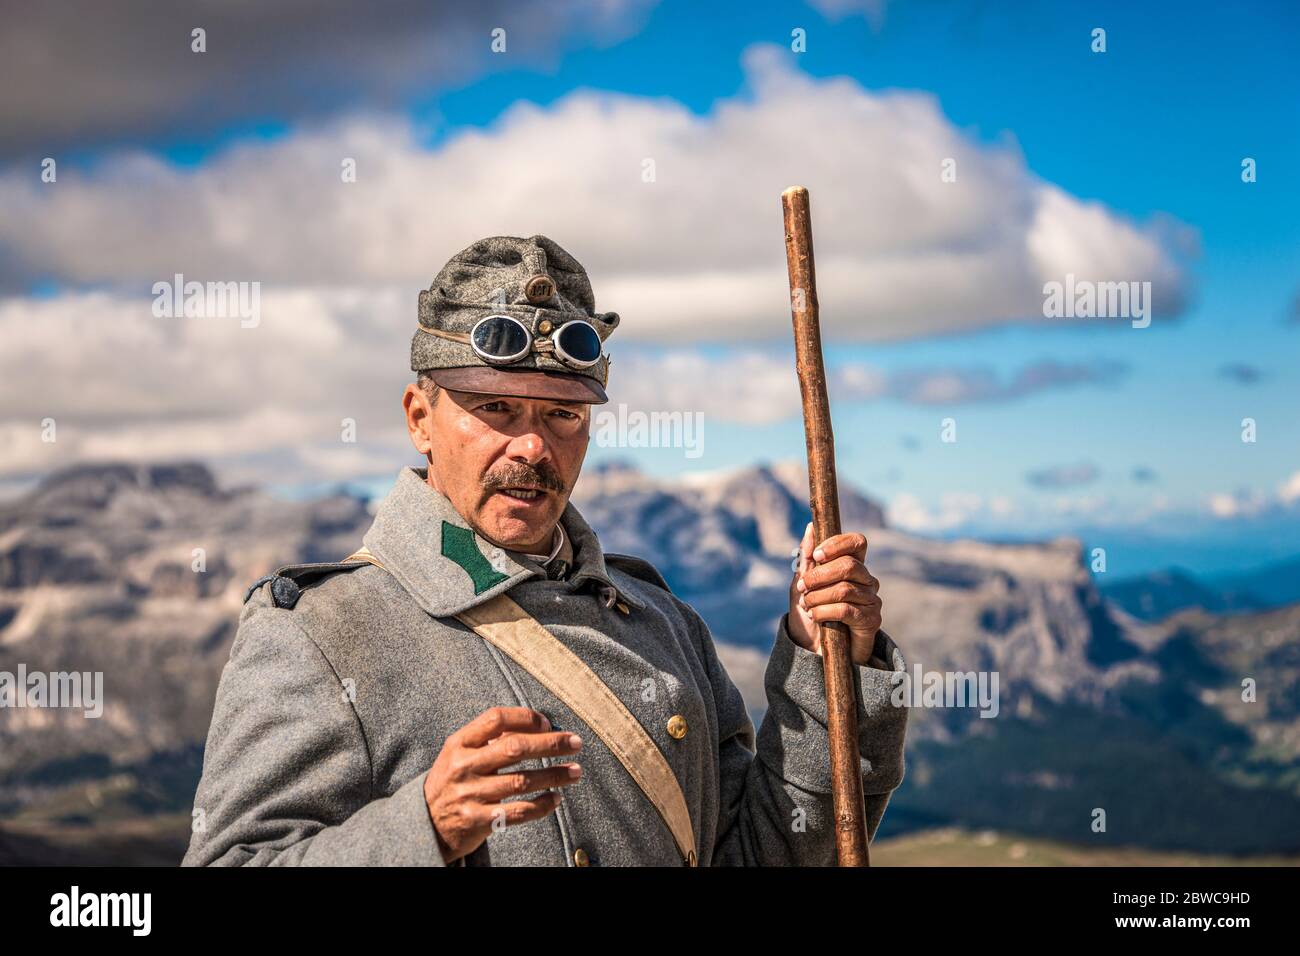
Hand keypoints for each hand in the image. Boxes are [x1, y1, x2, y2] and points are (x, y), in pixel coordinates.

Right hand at [423, 706, 583, 862]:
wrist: (424, 822)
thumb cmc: (452, 779)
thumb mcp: (460, 753)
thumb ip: (491, 739)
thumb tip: (538, 726)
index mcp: (459, 743)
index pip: (496, 719)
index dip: (526, 718)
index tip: (548, 723)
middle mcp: (463, 767)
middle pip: (514, 749)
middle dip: (550, 744)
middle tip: (575, 743)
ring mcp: (470, 795)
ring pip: (522, 782)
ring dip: (554, 775)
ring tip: (576, 771)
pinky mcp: (478, 821)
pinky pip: (518, 812)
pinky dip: (541, 805)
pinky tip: (556, 799)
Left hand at [787, 523, 882, 665]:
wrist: (814, 649)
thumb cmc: (810, 613)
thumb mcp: (802, 584)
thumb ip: (807, 558)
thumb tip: (810, 527)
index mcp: (853, 566)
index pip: (857, 542)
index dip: (837, 544)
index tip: (816, 555)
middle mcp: (867, 580)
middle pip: (849, 565)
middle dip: (819, 575)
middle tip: (802, 587)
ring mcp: (872, 600)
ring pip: (844, 589)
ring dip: (817, 597)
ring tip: (807, 606)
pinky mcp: (871, 621)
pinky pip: (846, 609)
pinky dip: (824, 612)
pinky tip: (815, 617)